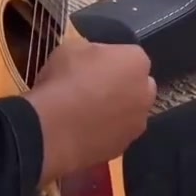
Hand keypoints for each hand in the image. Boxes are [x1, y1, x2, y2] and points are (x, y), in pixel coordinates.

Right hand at [26, 39, 155, 183]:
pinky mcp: (122, 149)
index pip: (129, 56)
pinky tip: (82, 132)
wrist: (51, 129)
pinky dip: (104, 133)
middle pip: (136, 85)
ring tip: (85, 114)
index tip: (92, 65)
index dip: (110, 60)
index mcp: (137, 61)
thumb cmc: (64, 80)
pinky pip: (115, 135)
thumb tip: (92, 60)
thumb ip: (92, 51)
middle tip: (94, 87)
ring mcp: (136, 124)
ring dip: (115, 111)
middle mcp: (145, 93)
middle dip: (122, 85)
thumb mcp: (72, 47)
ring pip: (129, 113)